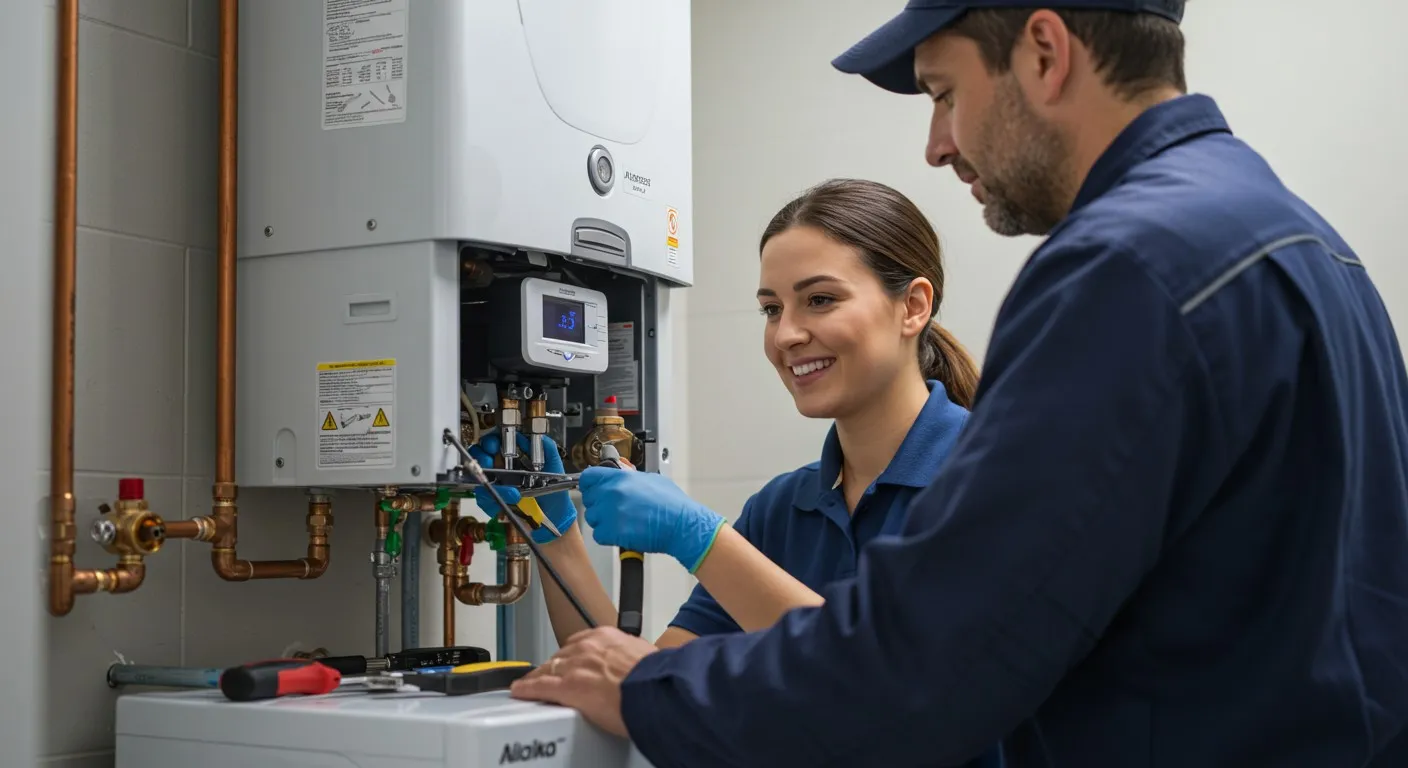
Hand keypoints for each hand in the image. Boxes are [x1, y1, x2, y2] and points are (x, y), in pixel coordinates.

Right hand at [468, 432, 575, 543]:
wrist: (554, 519)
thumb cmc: (554, 494)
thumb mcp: (555, 469)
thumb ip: (549, 451)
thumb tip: (542, 438)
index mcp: (515, 459)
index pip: (495, 444)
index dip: (491, 441)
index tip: (493, 443)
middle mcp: (503, 471)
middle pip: (481, 458)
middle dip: (481, 456)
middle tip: (488, 459)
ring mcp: (497, 487)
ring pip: (480, 479)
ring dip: (491, 483)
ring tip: (511, 490)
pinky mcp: (495, 503)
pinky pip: (485, 500)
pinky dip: (494, 501)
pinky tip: (510, 502)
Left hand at [509, 626, 658, 737]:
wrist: (656, 690)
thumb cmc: (658, 677)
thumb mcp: (647, 656)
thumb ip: (634, 657)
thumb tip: (639, 667)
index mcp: (607, 636)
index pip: (580, 641)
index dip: (572, 653)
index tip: (571, 659)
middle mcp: (587, 647)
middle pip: (561, 655)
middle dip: (555, 666)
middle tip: (551, 676)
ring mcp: (575, 667)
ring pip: (548, 670)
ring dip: (539, 677)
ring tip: (531, 684)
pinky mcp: (567, 688)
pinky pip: (539, 687)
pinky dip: (527, 690)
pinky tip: (520, 692)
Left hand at [579, 468, 725, 571]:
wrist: (681, 525)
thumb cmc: (672, 503)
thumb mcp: (651, 479)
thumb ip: (629, 476)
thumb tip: (619, 472)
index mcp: (620, 477)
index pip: (588, 477)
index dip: (589, 484)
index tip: (593, 489)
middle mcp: (612, 493)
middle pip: (589, 499)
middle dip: (599, 504)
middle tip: (614, 509)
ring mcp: (610, 513)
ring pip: (592, 518)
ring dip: (603, 521)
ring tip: (621, 522)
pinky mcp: (612, 532)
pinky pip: (598, 535)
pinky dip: (607, 536)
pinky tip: (622, 533)